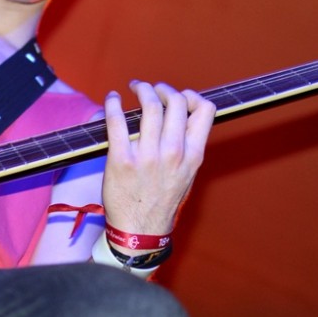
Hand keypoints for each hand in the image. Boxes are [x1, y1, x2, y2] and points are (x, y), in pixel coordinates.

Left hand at [101, 81, 214, 241]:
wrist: (139, 228)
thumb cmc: (162, 199)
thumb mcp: (187, 174)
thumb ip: (188, 145)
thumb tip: (183, 115)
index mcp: (192, 155)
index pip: (204, 110)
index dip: (192, 96)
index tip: (179, 97)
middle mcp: (173, 153)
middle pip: (176, 102)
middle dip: (163, 88)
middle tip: (152, 89)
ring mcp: (147, 156)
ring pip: (149, 106)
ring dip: (142, 89)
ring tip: (135, 88)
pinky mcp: (121, 159)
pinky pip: (117, 121)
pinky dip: (113, 104)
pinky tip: (112, 99)